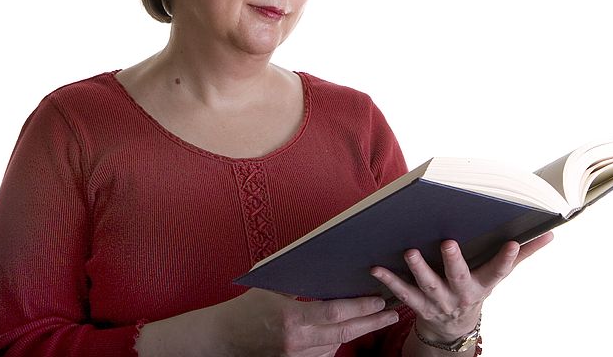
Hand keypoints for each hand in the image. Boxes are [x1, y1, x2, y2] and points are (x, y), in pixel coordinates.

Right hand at [135, 288, 398, 356]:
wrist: (220, 340)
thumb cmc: (244, 308)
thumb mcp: (271, 286)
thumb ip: (299, 281)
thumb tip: (326, 264)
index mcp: (292, 319)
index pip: (336, 313)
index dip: (361, 307)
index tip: (380, 300)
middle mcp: (297, 344)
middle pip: (344, 334)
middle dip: (371, 323)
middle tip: (392, 313)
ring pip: (335, 348)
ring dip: (354, 333)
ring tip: (376, 319)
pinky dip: (334, 345)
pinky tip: (345, 333)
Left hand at [370, 232, 553, 343]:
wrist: (452, 327)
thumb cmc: (476, 288)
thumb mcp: (497, 276)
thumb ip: (521, 255)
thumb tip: (550, 234)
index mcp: (483, 284)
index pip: (499, 271)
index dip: (507, 258)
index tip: (512, 243)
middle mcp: (461, 294)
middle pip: (459, 277)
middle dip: (454, 262)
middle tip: (448, 243)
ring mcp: (438, 301)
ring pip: (428, 285)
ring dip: (418, 269)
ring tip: (410, 252)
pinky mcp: (418, 305)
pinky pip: (403, 293)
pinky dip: (389, 281)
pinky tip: (376, 268)